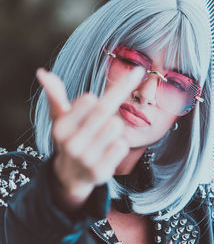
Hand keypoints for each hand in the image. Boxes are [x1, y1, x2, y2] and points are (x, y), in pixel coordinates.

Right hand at [36, 67, 144, 208]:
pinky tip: (107, 152)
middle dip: (116, 100)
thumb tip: (43, 73)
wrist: (71, 176)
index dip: (111, 88)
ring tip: (103, 136)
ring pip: (115, 126)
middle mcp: (71, 144)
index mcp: (60, 127)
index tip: (134, 72)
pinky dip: (119, 145)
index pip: (89, 100)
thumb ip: (56, 97)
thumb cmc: (71, 138)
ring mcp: (85, 159)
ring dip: (115, 127)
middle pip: (104, 110)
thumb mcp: (61, 119)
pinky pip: (122, 146)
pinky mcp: (100, 172)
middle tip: (123, 93)